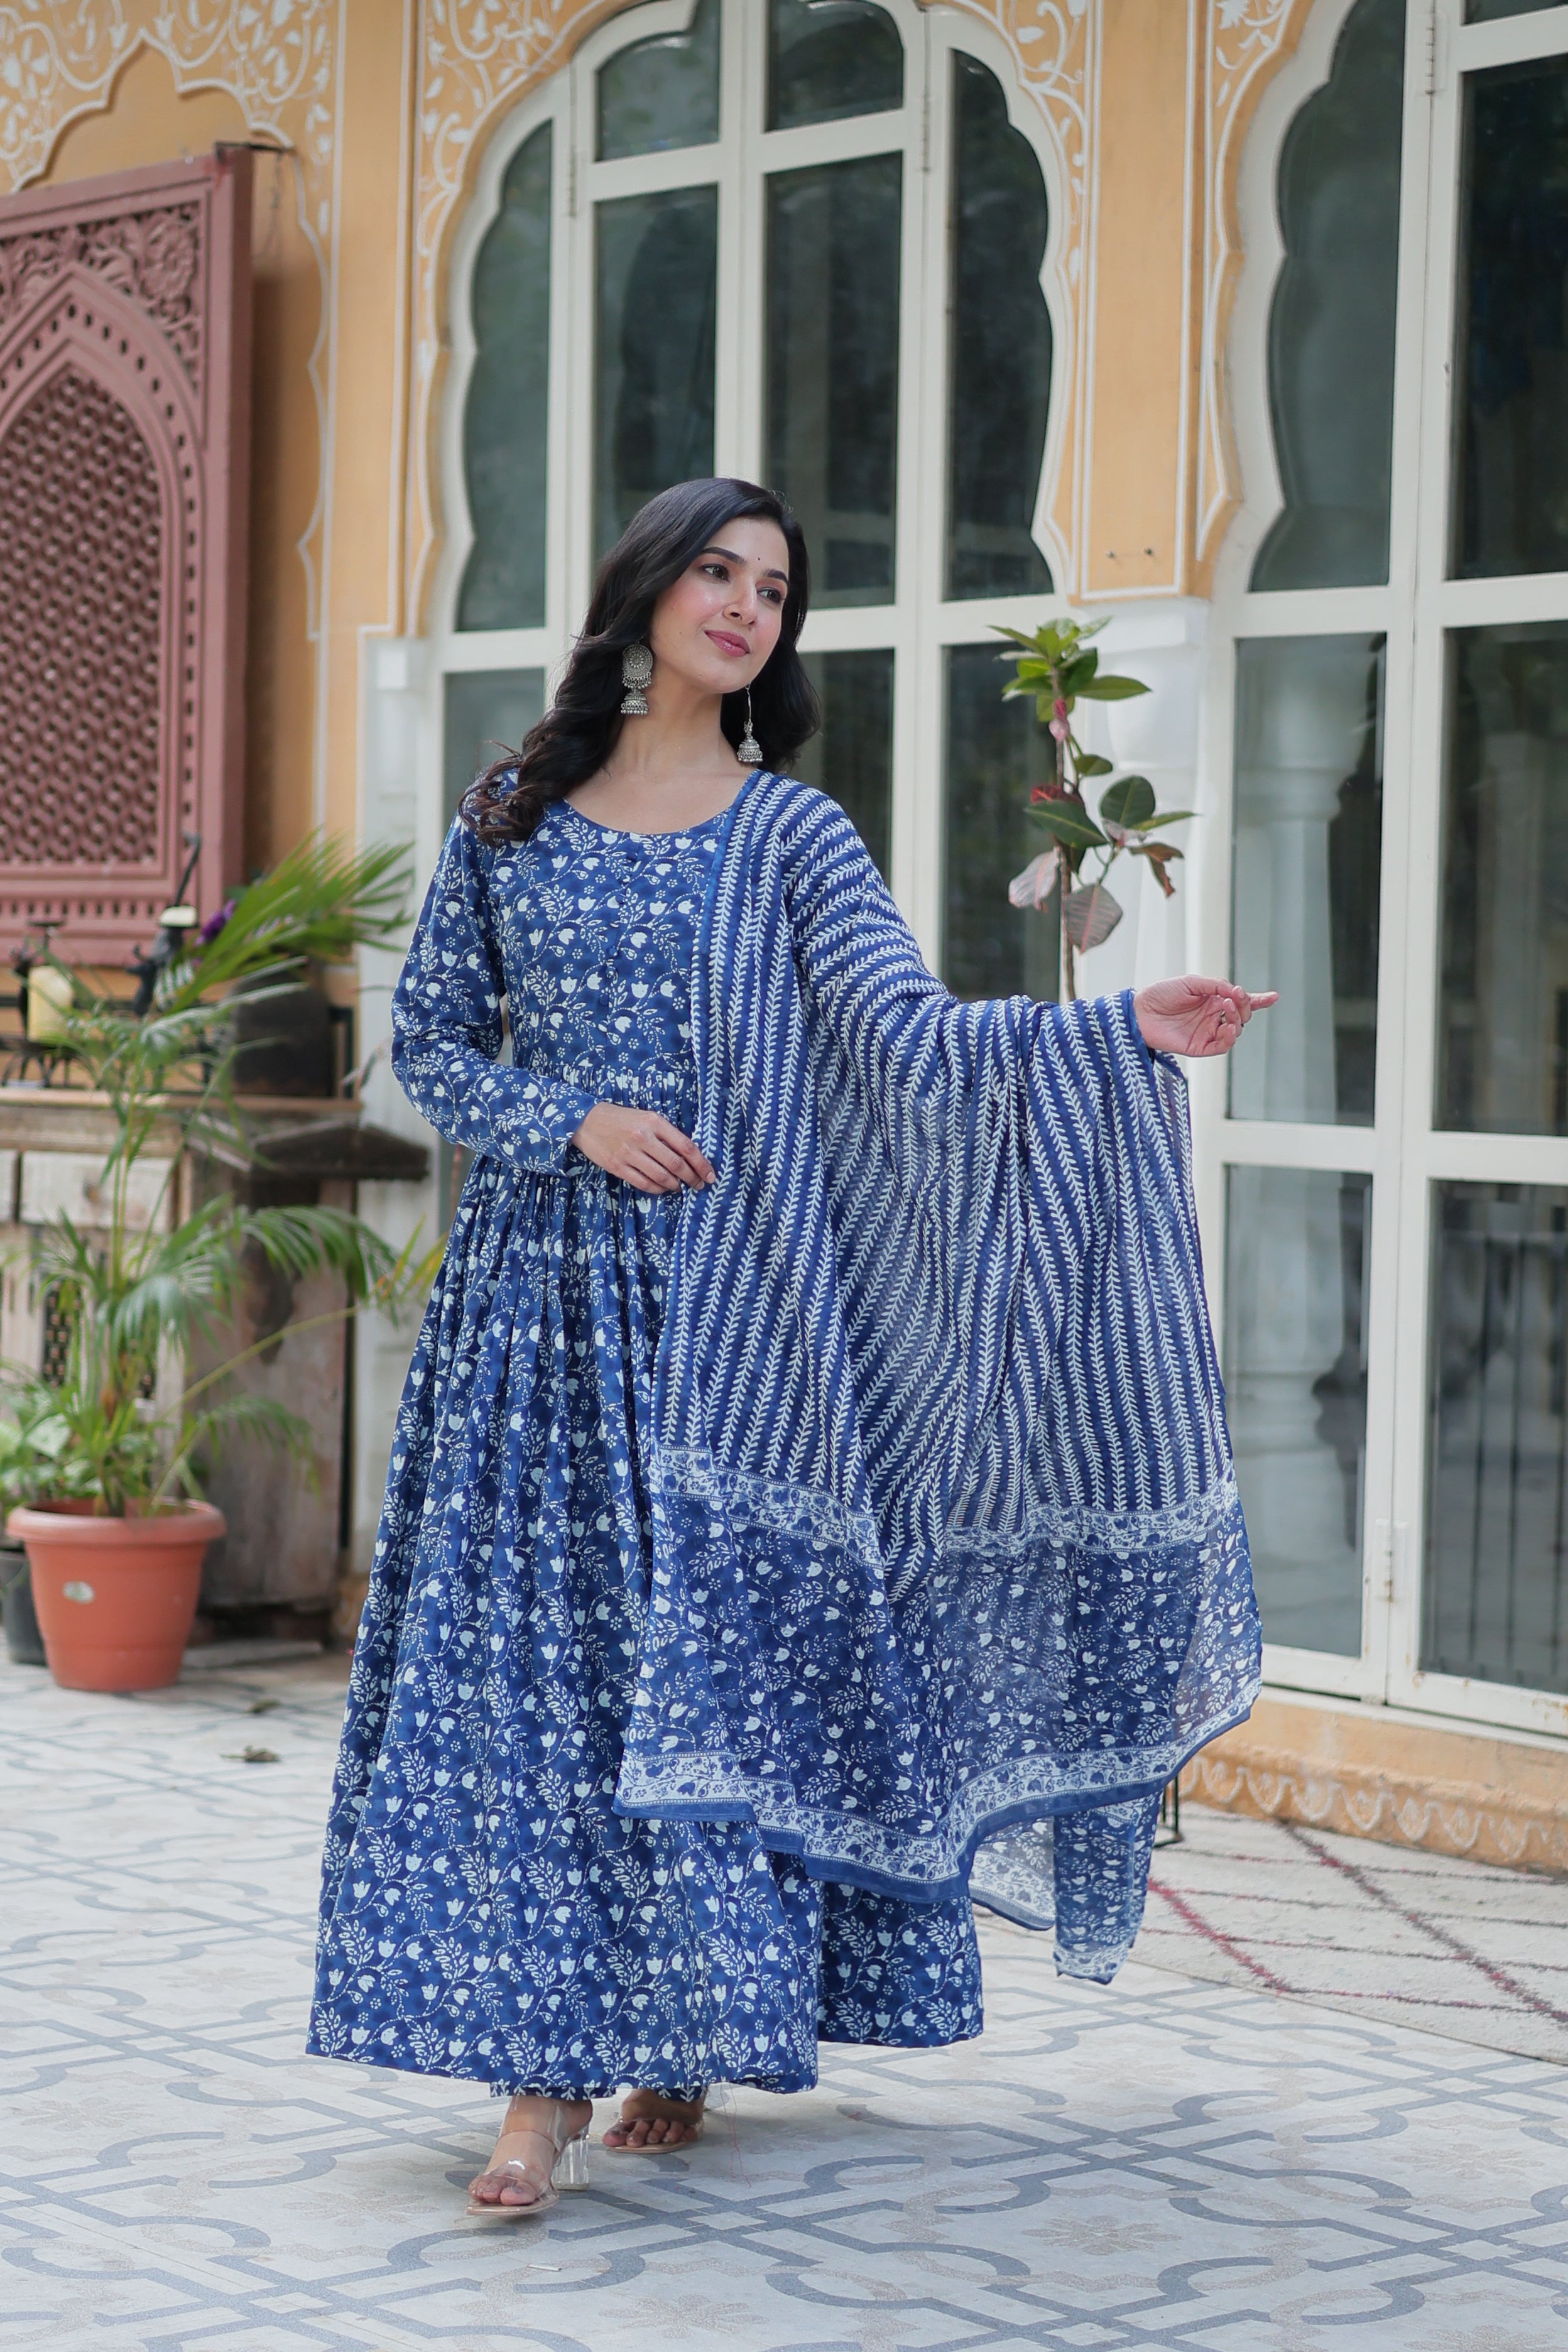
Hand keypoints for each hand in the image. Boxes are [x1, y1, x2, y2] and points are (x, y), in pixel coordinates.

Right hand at [569, 1102, 715, 1193]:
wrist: (587, 1121)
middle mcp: (643, 1137)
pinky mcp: (618, 1166)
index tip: (710, 1175)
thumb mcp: (647, 1118)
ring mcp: (629, 1153)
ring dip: (675, 1185)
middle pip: (677, 1164)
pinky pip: (644, 1183)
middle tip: (699, 1185)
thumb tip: (690, 1156)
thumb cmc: (622, 1119)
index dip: (702, 1164)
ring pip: (662, 1176)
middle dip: (692, 1178)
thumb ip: (667, 1134)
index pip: (686, 1147)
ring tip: (680, 1187)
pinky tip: (663, 1188)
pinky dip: (658, 1189)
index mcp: (655, 1122)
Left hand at [1133, 975, 1277, 1057]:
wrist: (1140, 1011)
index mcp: (1213, 1000)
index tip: (1274, 997)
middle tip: (1234, 996)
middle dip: (1244, 1006)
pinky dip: (1229, 1038)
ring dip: (1237, 1019)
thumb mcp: (1192, 982)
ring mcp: (1207, 1032)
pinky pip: (1221, 1047)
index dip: (1258, 1000)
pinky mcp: (1199, 1047)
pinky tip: (1228, 1028)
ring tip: (1226, 1007)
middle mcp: (1213, 1017)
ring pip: (1235, 1031)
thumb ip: (1216, 985)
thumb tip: (1236, 991)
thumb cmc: (1162, 994)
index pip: (1240, 1002)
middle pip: (1242, 1016)